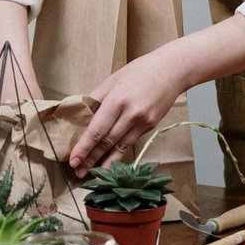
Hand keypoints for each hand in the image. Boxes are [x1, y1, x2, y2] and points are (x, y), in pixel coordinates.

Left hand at [69, 50, 186, 175]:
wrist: (171, 70)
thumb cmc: (140, 71)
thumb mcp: (113, 79)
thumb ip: (96, 98)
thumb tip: (80, 114)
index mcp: (117, 100)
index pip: (97, 129)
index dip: (84, 147)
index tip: (73, 160)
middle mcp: (130, 114)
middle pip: (107, 142)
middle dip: (91, 159)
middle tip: (78, 172)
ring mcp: (142, 122)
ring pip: (119, 147)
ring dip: (104, 162)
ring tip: (91, 174)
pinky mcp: (150, 127)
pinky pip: (130, 143)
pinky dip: (118, 154)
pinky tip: (110, 162)